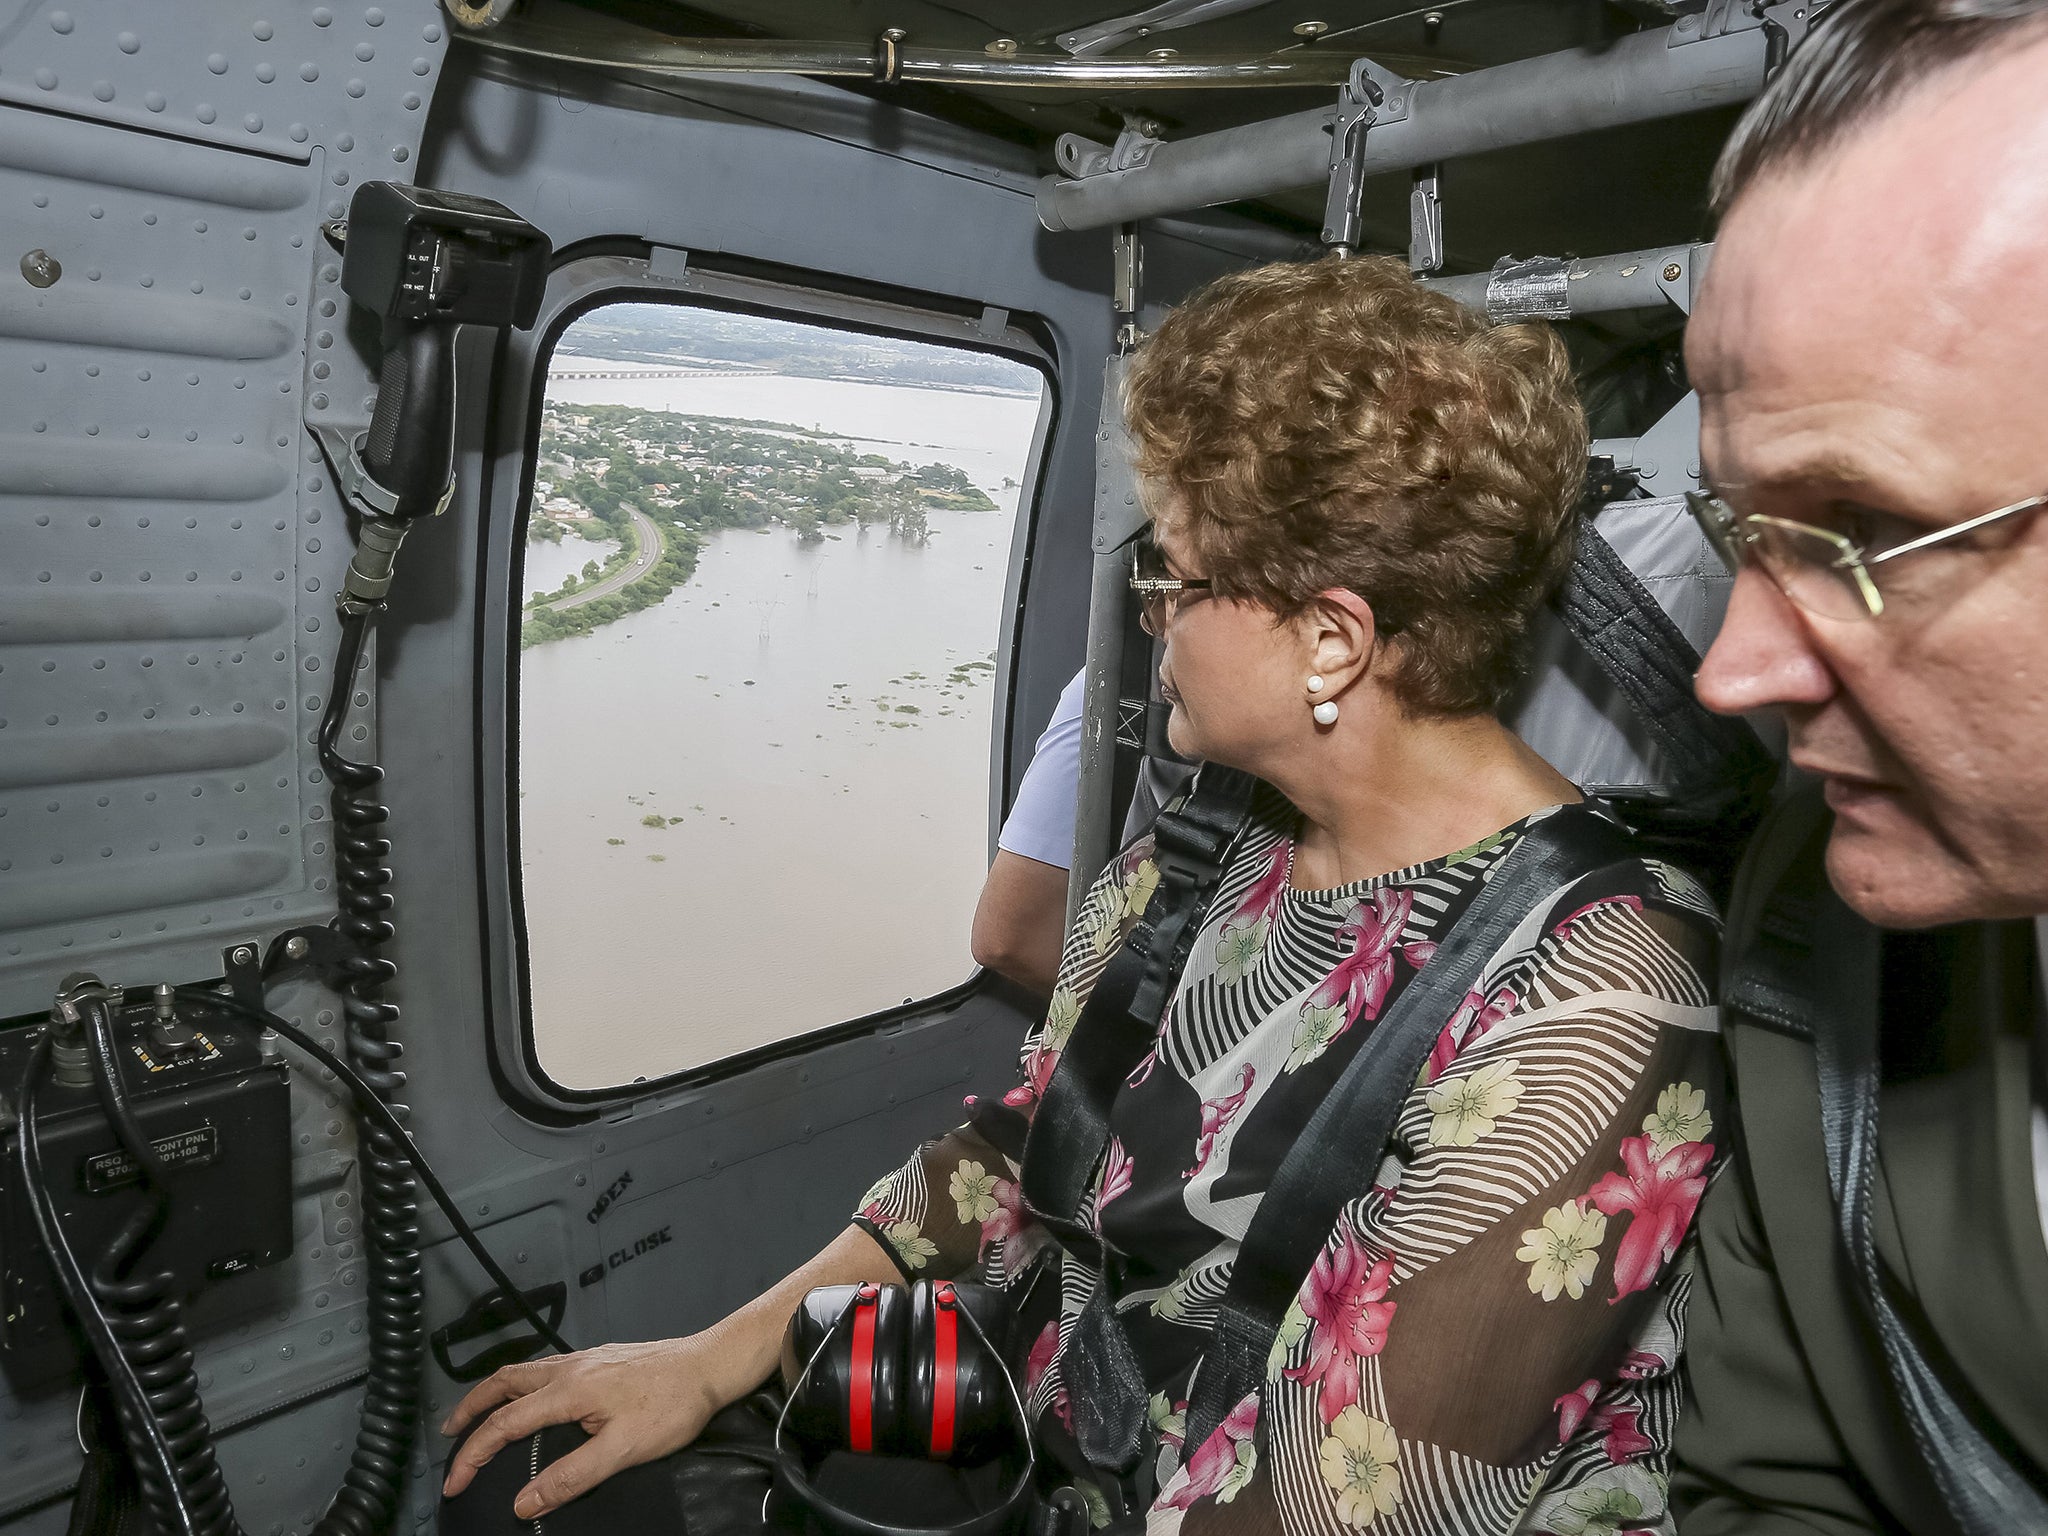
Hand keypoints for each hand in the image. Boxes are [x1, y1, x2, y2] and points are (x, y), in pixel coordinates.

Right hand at [439, 1336, 727, 1516]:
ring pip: (522, 1371)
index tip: (454, 1482)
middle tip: (448, 1435)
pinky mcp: (599, 1358)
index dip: (473, 1454)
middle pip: (502, 1383)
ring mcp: (584, 1359)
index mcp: (568, 1390)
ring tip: (477, 1415)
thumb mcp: (623, 1450)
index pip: (504, 1424)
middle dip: (469, 1409)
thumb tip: (523, 1502)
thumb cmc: (672, 1406)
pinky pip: (543, 1369)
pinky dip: (519, 1384)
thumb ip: (572, 1477)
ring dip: (493, 1392)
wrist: (710, 1365)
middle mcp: (568, 1368)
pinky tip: (530, 1398)